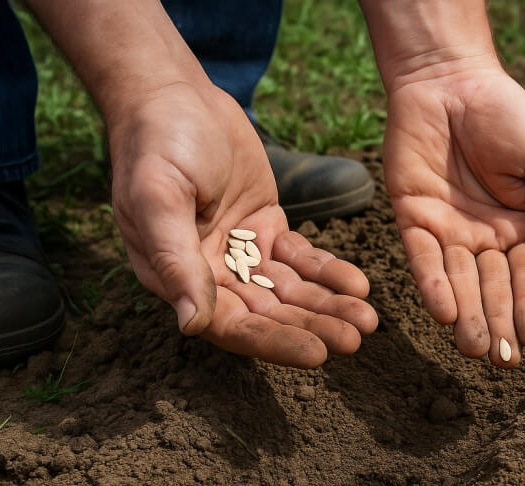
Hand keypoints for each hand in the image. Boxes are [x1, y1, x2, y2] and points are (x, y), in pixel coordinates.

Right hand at [108, 82, 377, 367]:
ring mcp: (241, 252)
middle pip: (268, 314)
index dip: (274, 342)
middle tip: (355, 339)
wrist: (174, 93)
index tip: (317, 354)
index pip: (231, 325)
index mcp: (176, 277)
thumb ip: (175, 260)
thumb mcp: (158, 197)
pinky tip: (359, 284)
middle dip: (312, 327)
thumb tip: (191, 323)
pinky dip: (329, 272)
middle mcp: (209, 274)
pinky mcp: (266, 228)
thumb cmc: (156, 143)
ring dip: (328, 305)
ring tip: (368, 319)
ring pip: (290, 290)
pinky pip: (302, 258)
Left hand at [384, 66, 524, 366]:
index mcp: (524, 230)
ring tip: (474, 348)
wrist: (451, 79)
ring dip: (466, 317)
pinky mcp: (412, 219)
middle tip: (502, 361)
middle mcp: (486, 241)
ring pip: (458, 284)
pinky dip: (433, 285)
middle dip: (499, 325)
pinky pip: (422, 259)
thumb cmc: (506, 115)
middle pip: (494, 291)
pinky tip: (444, 312)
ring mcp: (449, 232)